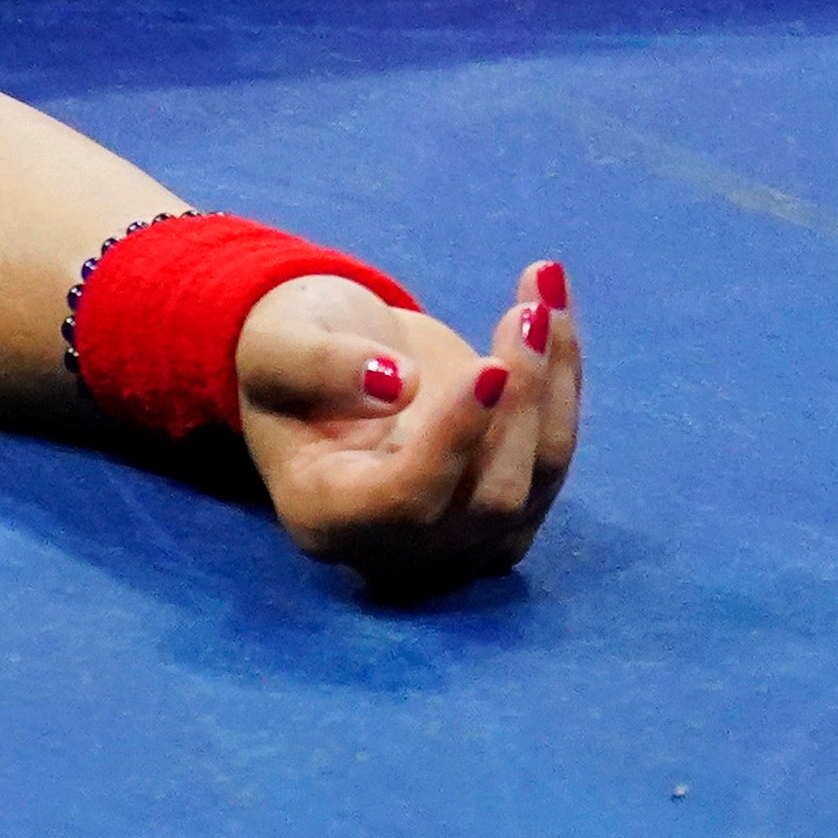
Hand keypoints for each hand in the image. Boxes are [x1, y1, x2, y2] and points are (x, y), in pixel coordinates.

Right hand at [233, 257, 579, 599]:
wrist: (329, 368)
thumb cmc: (288, 355)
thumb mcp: (275, 345)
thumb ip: (320, 366)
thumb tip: (399, 383)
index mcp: (327, 519)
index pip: (409, 501)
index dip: (456, 440)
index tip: (490, 366)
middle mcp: (400, 551)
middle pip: (492, 497)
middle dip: (522, 401)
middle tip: (529, 311)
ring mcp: (462, 541)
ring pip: (540, 476)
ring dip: (553, 378)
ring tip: (544, 286)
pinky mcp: (508, 512)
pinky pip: (553, 454)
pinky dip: (561, 379)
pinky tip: (554, 308)